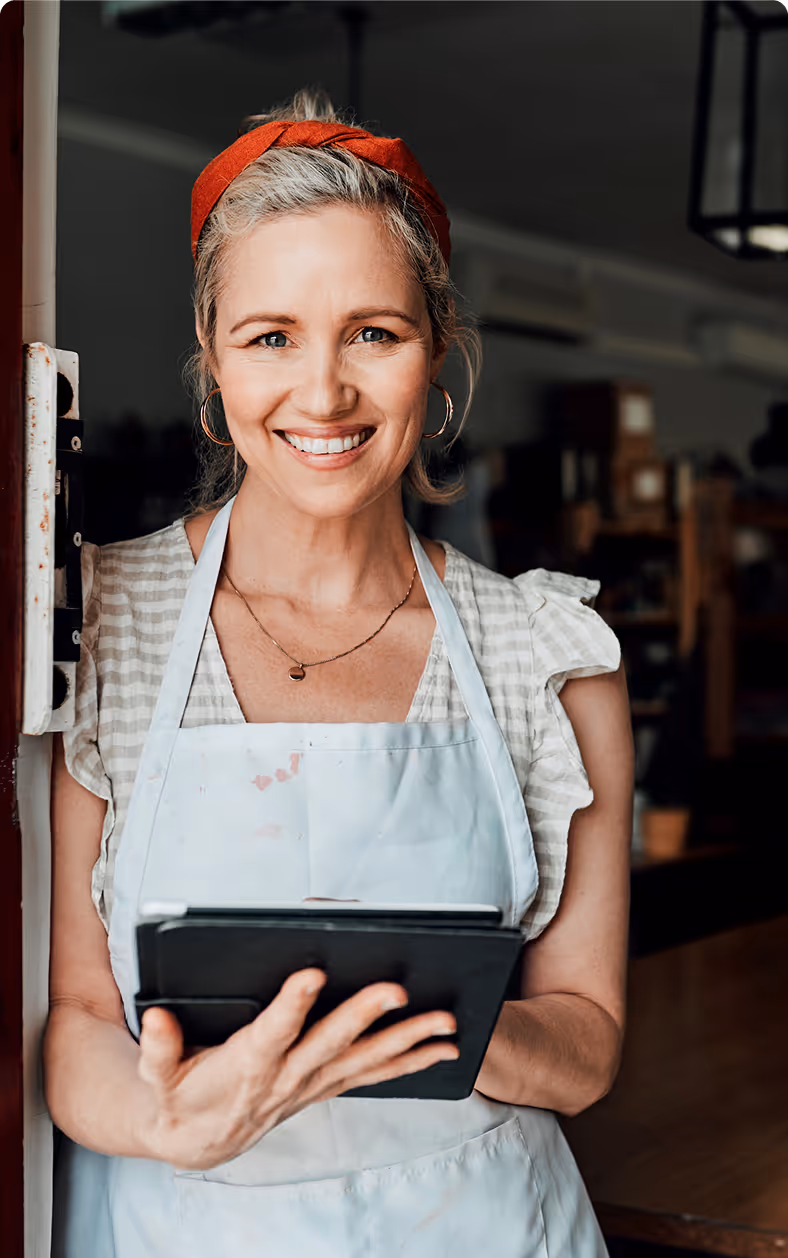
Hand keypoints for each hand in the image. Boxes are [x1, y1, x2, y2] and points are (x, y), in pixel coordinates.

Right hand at [137, 970, 457, 1169]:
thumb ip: (157, 1048)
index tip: (312, 974)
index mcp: (247, 1064)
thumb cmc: (178, 1096)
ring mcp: (312, 1083)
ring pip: (366, 1060)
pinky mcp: (326, 1086)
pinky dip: (411, 1062)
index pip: (273, 1032)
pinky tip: (444, 1049)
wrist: (198, 1141)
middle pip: (332, 1042)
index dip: (292, 1005)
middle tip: (397, 989)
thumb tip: (157, 1018)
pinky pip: (375, 1075)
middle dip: (365, 1014)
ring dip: (408, 1041)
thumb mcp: (156, 1076)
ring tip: (446, 1022)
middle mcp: (287, 1075)